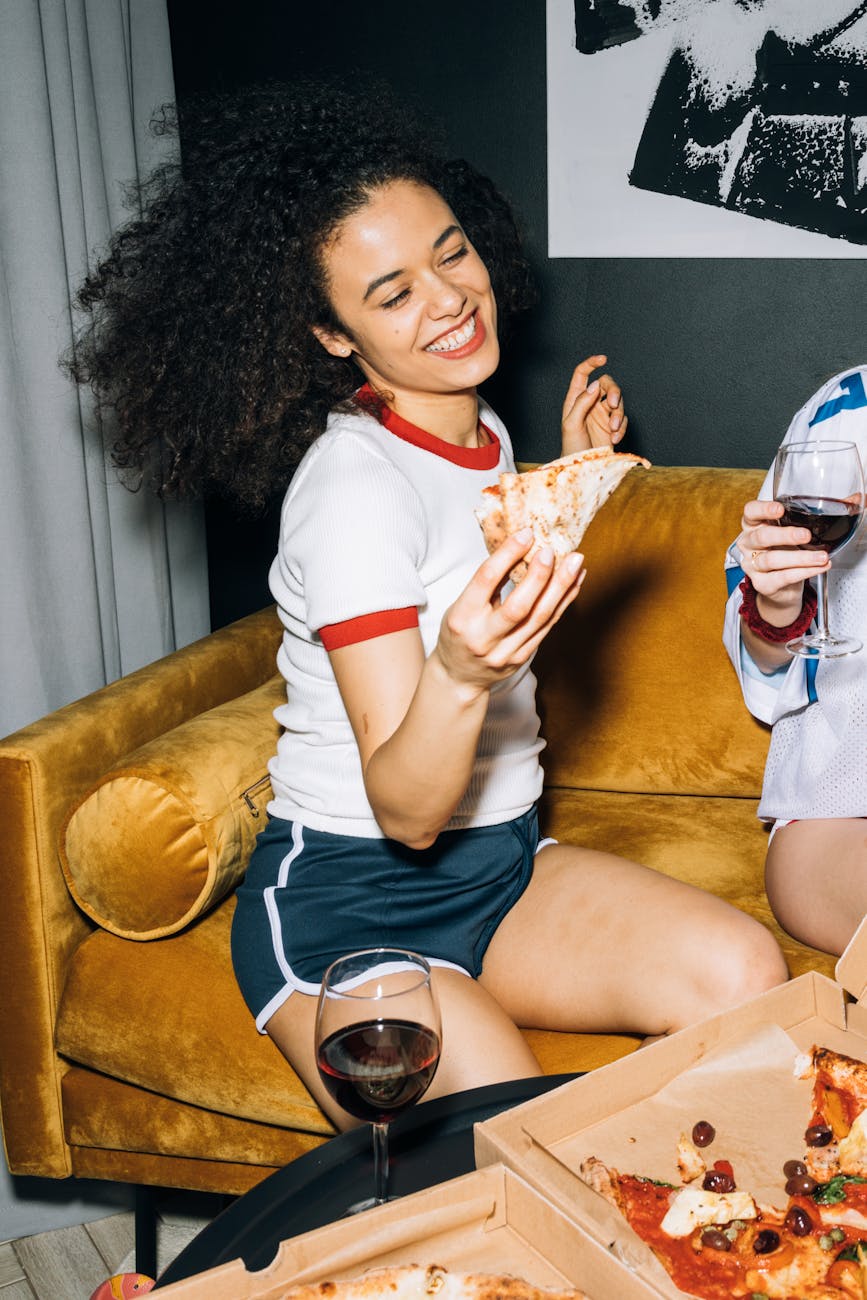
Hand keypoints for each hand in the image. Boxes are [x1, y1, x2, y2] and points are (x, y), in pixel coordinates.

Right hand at [435, 529, 585, 691]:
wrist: (458, 677)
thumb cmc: (459, 633)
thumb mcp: (460, 606)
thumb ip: (487, 584)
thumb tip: (519, 548)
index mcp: (462, 618)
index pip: (486, 580)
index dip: (508, 554)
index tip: (526, 534)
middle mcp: (484, 638)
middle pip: (518, 606)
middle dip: (539, 576)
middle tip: (552, 550)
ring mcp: (505, 652)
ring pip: (540, 617)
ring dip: (561, 587)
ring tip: (575, 562)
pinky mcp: (523, 658)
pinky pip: (548, 627)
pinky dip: (564, 602)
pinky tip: (574, 583)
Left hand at [561, 355, 626, 455]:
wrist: (583, 468)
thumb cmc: (571, 448)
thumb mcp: (571, 424)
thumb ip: (581, 403)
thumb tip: (595, 386)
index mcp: (575, 399)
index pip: (582, 374)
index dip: (592, 363)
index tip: (603, 359)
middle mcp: (589, 404)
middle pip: (606, 384)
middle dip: (614, 391)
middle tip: (613, 404)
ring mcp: (602, 414)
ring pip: (618, 401)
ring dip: (618, 414)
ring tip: (613, 430)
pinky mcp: (612, 426)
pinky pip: (623, 419)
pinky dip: (621, 428)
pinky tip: (614, 439)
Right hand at [737, 499, 829, 618]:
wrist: (781, 585)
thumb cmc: (787, 550)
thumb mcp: (798, 529)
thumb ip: (821, 514)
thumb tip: (856, 499)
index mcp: (755, 524)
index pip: (750, 512)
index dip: (762, 509)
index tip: (780, 509)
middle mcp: (749, 544)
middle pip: (761, 536)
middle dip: (785, 535)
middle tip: (806, 535)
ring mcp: (752, 565)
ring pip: (772, 560)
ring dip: (800, 558)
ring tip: (822, 557)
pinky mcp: (762, 584)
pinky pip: (781, 578)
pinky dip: (802, 573)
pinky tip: (818, 568)